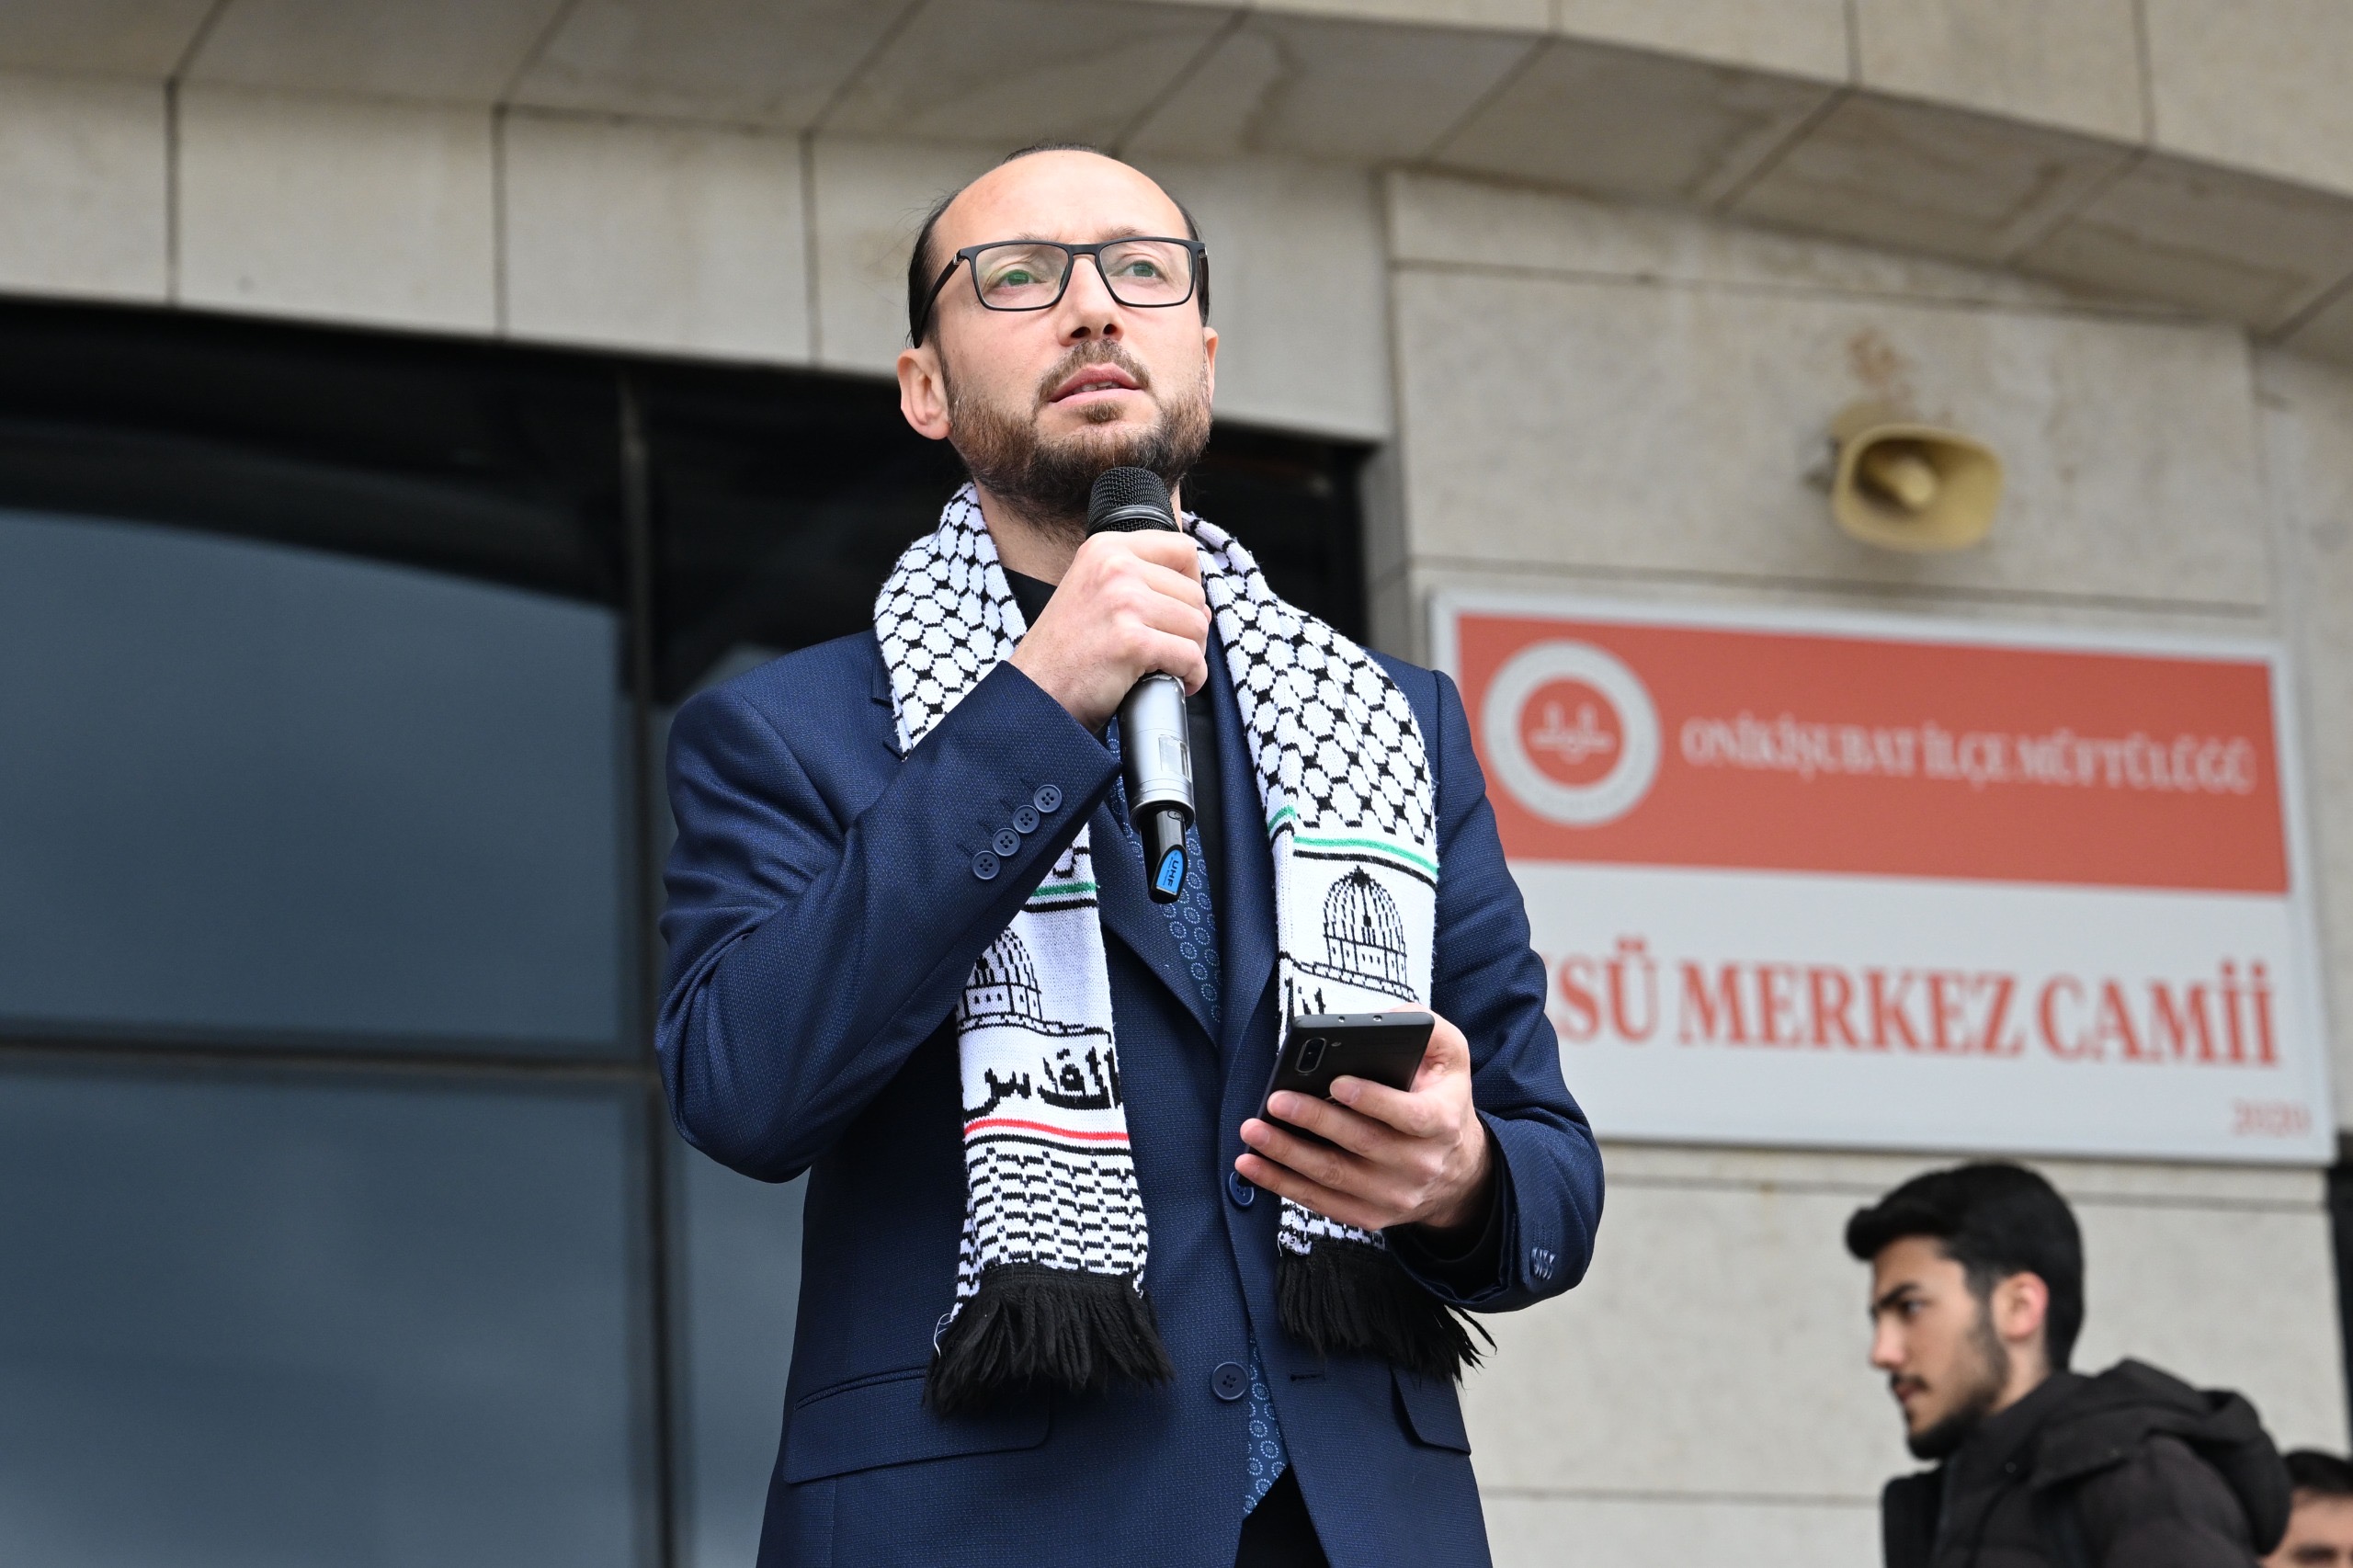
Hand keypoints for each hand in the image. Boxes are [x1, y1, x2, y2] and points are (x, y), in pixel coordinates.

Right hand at [1010, 530, 1208, 729]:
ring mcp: (1124, 602)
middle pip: (1193, 592)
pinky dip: (1191, 676)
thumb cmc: (1065, 651)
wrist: (1036, 692)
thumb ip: (1140, 582)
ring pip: (1197, 625)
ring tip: (1165, 666)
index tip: (1181, 607)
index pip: (1180, 549)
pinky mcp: (1133, 641)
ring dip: (1191, 653)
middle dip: (1189, 627)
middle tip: (1167, 649)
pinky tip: (1175, 682)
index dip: (1192, 581)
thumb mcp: (1093, 590)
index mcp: (1106, 548)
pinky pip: (1190, 657)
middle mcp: (1115, 566)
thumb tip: (1201, 603)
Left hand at [1235, 1010, 1493, 1233]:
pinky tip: (1252, 1165)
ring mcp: (1394, 1195)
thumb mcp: (1451, 1057)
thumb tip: (1381, 1020)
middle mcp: (1421, 1164)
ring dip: (1287, 1155)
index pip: (1410, 1115)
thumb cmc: (1441, 1100)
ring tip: (1253, 1131)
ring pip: (1334, 1177)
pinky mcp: (1370, 1215)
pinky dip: (1282, 1185)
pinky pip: (1321, 1202)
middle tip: (1277, 1100)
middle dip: (1315, 1121)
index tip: (1336, 1082)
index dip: (1373, 1100)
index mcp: (1442, 1122)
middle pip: (1362, 1144)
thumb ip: (1426, 1028)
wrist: (1456, 1171)